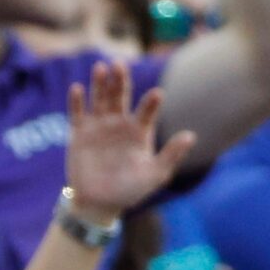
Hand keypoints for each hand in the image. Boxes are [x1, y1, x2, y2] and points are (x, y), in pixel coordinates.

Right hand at [64, 61, 194, 225]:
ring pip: (100, 99)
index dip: (150, 103)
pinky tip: (77, 88)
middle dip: (121, 81)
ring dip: (100, 84)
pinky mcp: (79, 134)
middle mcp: (119, 123)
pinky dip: (77, 101)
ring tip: (101, 68)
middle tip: (120, 65)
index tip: (156, 95)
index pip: (146, 111)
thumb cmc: (130, 190)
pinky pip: (77, 114)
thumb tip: (192, 136)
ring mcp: (99, 127)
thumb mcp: (154, 175)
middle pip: (121, 96)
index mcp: (139, 130)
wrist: (99, 204)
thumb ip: (171, 155)